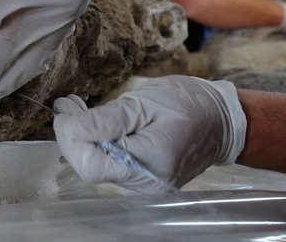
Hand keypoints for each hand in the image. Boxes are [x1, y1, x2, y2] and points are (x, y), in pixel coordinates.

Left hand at [53, 75, 246, 193]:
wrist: (222, 120)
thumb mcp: (145, 102)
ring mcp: (144, 185)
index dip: (69, 139)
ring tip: (77, 109)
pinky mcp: (142, 179)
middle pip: (90, 167)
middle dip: (71, 136)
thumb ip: (106, 119)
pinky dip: (97, 143)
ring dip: (82, 138)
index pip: (90, 165)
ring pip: (97, 165)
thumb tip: (68, 127)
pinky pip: (110, 164)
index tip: (63, 111)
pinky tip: (95, 124)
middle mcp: (146, 184)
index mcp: (149, 164)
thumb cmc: (189, 104)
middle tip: (67, 105)